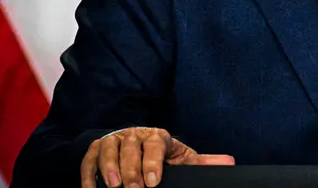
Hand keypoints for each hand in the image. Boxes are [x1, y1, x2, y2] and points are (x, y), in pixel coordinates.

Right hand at [81, 127, 234, 187]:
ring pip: (108, 149)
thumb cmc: (162, 158)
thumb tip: (229, 162)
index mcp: (158, 136)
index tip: (153, 183)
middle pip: (130, 147)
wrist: (138, 148)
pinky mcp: (97, 148)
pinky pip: (89, 158)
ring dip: (109, 168)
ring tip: (113, 187)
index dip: (152, 163)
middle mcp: (135, 134)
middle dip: (131, 170)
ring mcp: (115, 140)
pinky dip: (88, 173)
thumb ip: (202, 162)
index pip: (154, 144)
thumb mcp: (182, 158)